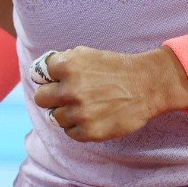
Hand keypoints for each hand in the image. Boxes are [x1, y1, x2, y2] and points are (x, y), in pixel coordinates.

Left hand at [31, 46, 187, 141]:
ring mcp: (79, 113)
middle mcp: (70, 90)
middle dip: (52, 96)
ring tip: (86, 106)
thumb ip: (62, 62)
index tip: (59, 78)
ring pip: (55, 117)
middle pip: (41, 98)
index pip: (39, 74)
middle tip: (68, 95)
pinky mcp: (89, 132)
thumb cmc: (117, 68)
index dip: (51, 76)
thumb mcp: (88, 54)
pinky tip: (93, 116)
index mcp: (68, 66)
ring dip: (67, 112)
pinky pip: (70, 132)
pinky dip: (78, 126)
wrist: (149, 85)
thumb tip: (42, 74)